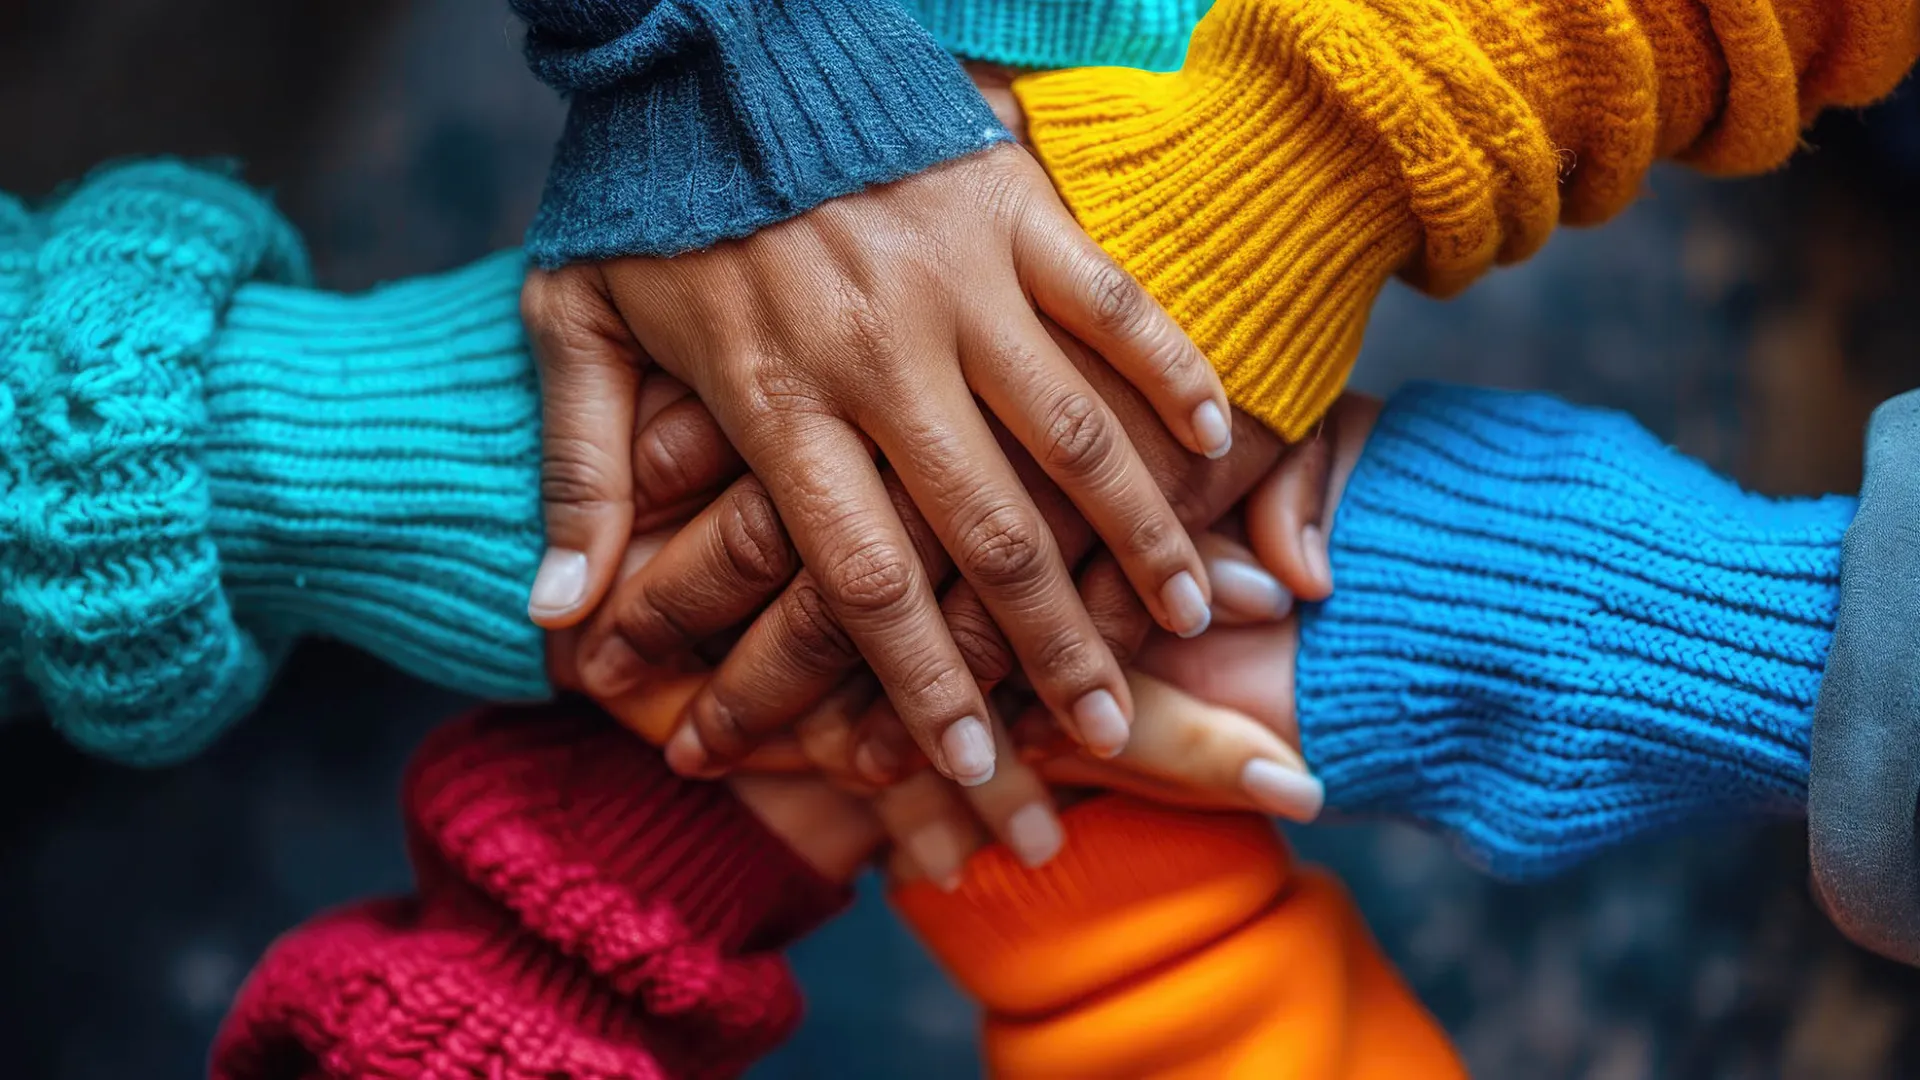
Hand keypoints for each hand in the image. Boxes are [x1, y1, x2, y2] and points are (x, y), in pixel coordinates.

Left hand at [523, 141, 1231, 787]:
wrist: (710, 35)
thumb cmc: (644, 194)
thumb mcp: (572, 327)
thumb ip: (580, 477)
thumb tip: (558, 621)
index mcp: (776, 395)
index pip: (859, 577)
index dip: (920, 685)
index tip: (969, 768)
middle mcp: (879, 350)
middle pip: (982, 530)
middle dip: (1050, 643)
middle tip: (1102, 729)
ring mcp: (959, 275)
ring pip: (1070, 429)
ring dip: (1136, 530)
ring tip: (1189, 614)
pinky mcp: (1012, 206)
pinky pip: (1110, 301)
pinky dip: (1168, 370)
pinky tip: (1214, 441)